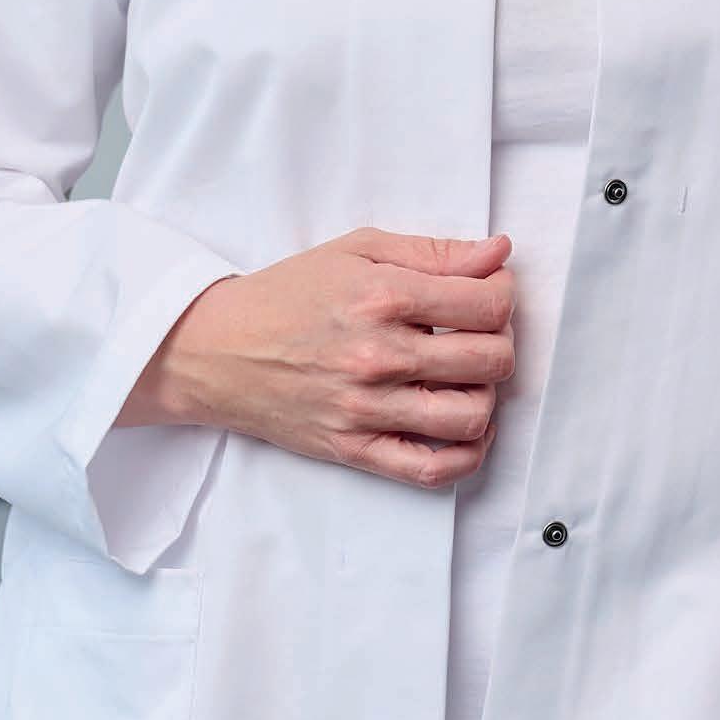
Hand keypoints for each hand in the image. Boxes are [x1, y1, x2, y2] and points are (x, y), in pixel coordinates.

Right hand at [115, 227, 515, 488]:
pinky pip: (433, 469)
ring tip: (467, 377)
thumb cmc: (290, 293)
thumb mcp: (358, 251)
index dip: (503, 295)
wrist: (217, 348)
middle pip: (490, 359)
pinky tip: (464, 428)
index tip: (490, 293)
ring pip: (472, 415)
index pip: (486, 304)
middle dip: (500, 342)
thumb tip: (499, 253)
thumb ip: (433, 252)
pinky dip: (468, 454)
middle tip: (480, 333)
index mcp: (382, 297)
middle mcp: (379, 355)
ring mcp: (367, 408)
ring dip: (487, 395)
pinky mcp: (355, 449)